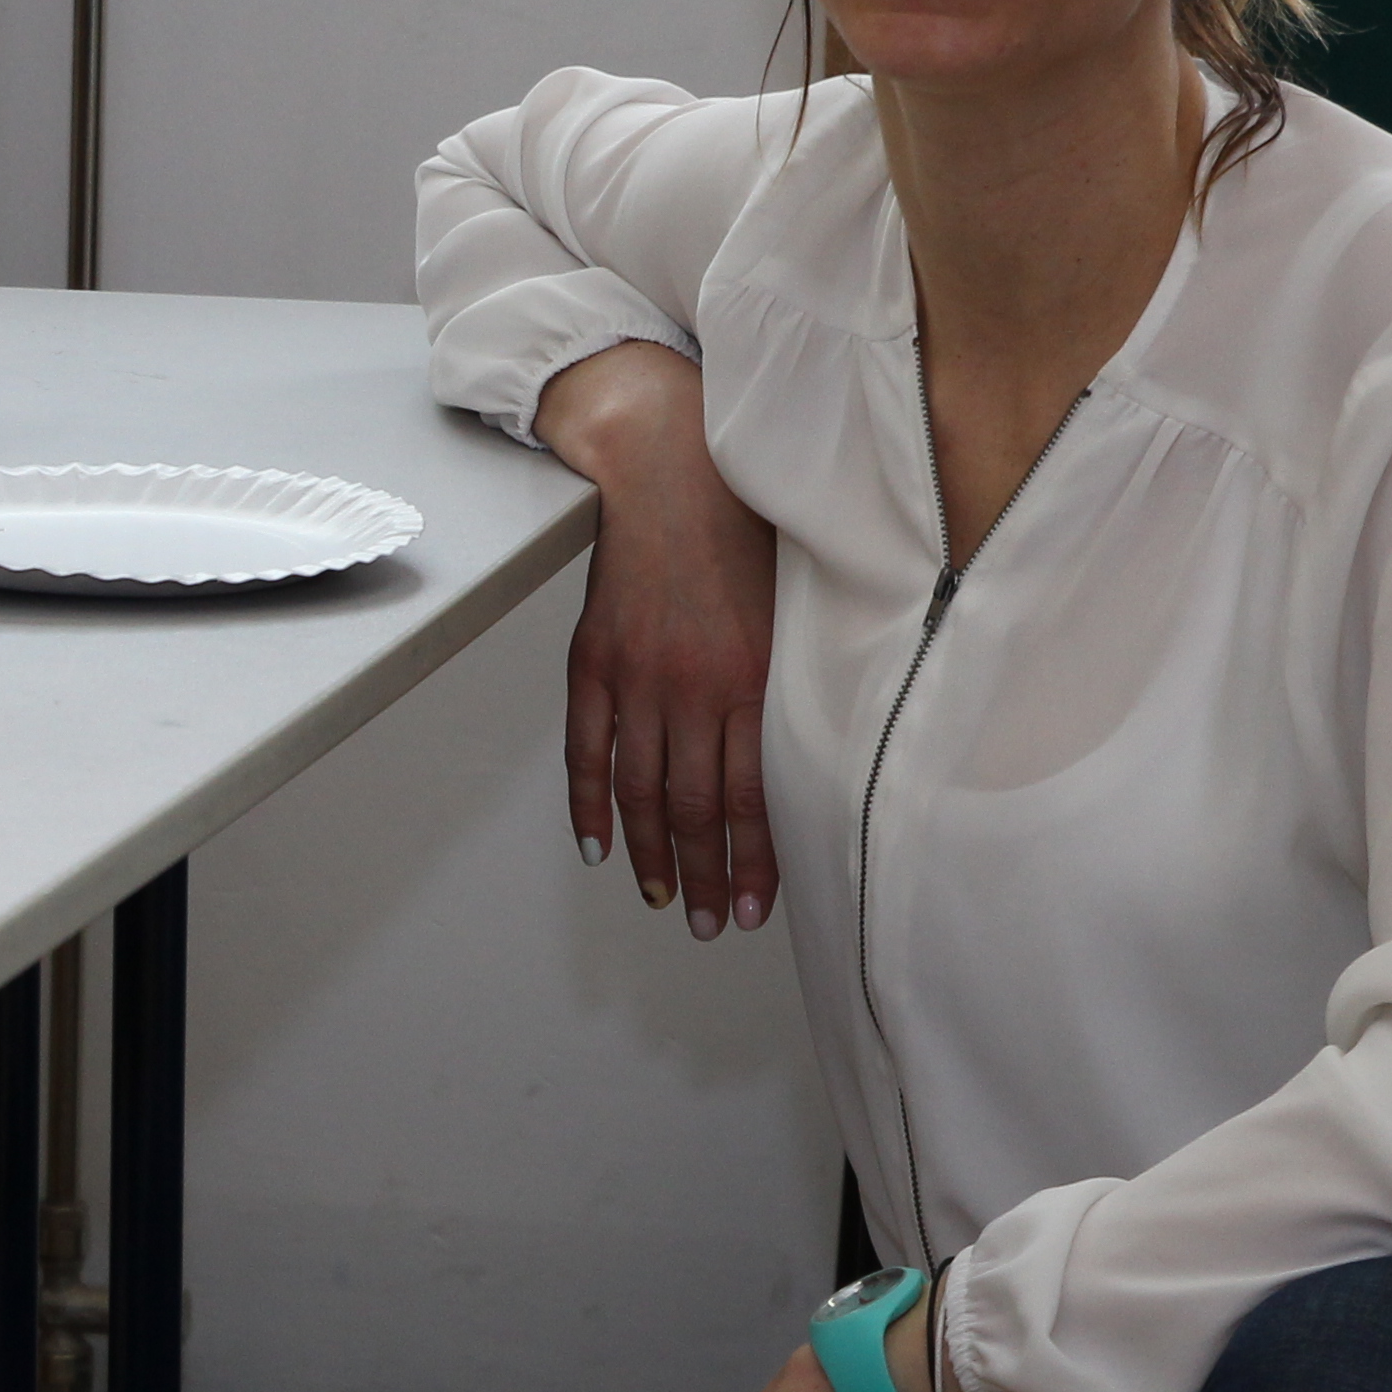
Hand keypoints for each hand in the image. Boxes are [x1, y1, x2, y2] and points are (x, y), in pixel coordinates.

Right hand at [539, 347, 779, 935]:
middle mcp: (690, 688)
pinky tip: (598, 845)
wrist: (672, 466)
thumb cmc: (745, 527)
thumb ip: (790, 681)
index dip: (753, 862)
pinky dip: (588, 803)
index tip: (758, 908)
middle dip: (705, 878)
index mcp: (749, 678)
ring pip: (640, 791)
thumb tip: (806, 755)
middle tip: (713, 925)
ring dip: (651, 856)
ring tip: (664, 900)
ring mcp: (636, 677)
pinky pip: (585, 748)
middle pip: (693, 809)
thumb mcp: (792, 604)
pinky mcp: (593, 660)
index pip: (750, 798)